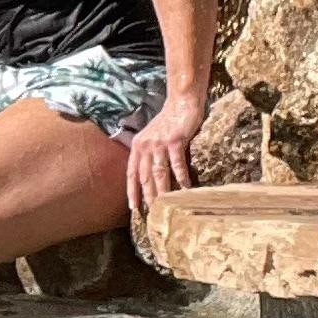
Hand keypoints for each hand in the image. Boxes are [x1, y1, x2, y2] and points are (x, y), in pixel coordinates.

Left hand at [125, 99, 198, 214]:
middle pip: (144, 176)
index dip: (132, 190)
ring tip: (165, 205)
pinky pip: (177, 163)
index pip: (131, 173)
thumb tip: (148, 176)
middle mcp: (145, 146)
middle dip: (147, 196)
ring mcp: (159, 144)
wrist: (181, 103)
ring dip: (162, 190)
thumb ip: (148, 154)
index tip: (133, 208)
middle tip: (153, 213)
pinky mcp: (174, 141)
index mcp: (137, 146)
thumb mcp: (151, 138)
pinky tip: (186, 188)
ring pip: (158, 172)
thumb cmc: (167, 123)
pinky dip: (181, 177)